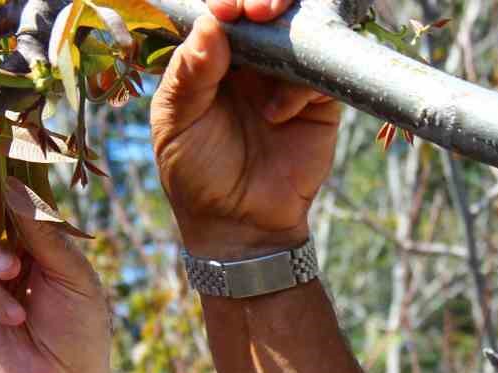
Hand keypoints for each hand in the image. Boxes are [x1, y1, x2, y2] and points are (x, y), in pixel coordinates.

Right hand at [0, 183, 111, 372]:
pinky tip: (15, 315)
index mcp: (35, 239)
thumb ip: (44, 232)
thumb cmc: (80, 329)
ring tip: (14, 273)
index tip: (2, 163)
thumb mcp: (73, 275)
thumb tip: (12, 185)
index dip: (5, 180)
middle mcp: (4, 251)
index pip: (13, 198)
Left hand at [151, 3, 341, 259]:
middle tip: (256, 11)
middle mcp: (250, 61)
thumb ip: (190, 74)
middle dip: (262, 1)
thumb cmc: (196, 173)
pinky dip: (302, 87)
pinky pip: (321, 78)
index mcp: (208, 56)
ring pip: (297, 34)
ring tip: (271, 39)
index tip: (223, 10)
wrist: (240, 225)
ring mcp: (286, 79)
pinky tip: (278, 113)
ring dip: (288, 28)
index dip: (225, 3)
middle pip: (262, 13)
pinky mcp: (318, 105)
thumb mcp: (177, 123)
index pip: (219, 13)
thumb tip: (210, 24)